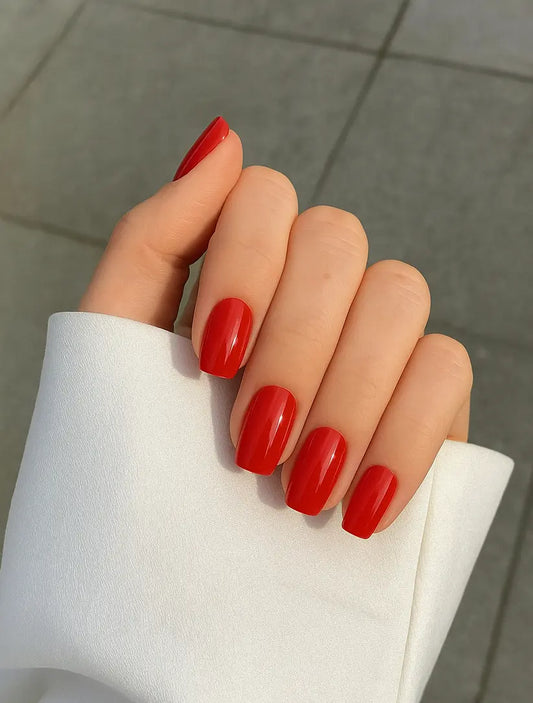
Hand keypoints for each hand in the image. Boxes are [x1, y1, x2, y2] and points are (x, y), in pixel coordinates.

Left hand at [80, 117, 471, 537]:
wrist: (185, 585)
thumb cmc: (144, 464)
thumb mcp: (121, 351)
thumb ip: (155, 241)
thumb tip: (224, 140)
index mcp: (240, 272)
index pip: (265, 198)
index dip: (246, 266)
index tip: (213, 360)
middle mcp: (312, 292)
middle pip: (339, 239)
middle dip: (295, 344)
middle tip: (254, 443)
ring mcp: (375, 340)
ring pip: (400, 291)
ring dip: (347, 392)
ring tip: (300, 486)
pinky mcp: (427, 398)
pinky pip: (448, 368)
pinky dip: (404, 435)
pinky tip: (359, 501)